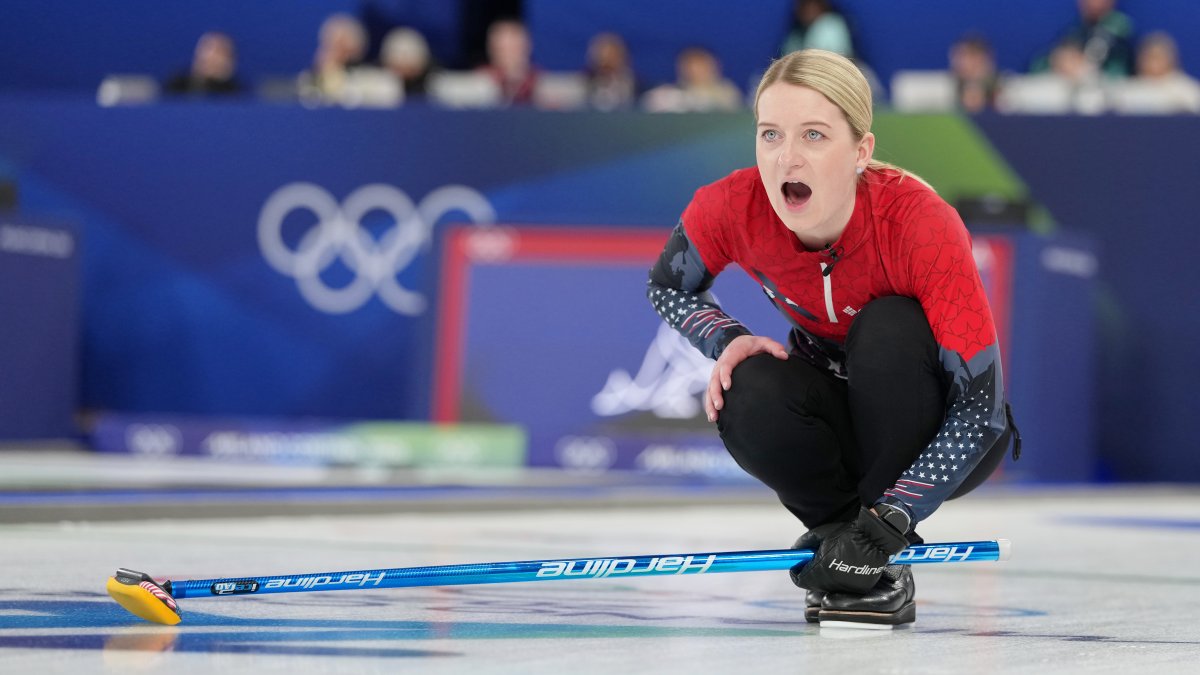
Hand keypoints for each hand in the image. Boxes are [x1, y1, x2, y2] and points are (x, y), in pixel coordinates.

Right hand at [705, 335, 787, 421]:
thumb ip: (773, 347)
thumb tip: (784, 356)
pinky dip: (710, 404)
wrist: (738, 342)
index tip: (727, 387)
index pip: (725, 365)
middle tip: (719, 406)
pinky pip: (711, 392)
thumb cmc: (752, 345)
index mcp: (731, 355)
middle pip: (714, 380)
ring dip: (710, 403)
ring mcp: (717, 373)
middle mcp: (721, 364)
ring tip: (713, 417)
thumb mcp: (764, 342)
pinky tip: (713, 418)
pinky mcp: (716, 380)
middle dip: (715, 394)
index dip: (725, 376)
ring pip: (710, 388)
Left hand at [790, 506, 908, 593]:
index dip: (796, 572)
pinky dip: (840, 578)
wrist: (875, 539)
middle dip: (810, 573)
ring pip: (828, 586)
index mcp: (821, 568)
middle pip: (813, 584)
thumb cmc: (847, 534)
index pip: (800, 579)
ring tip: (833, 560)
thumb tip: (795, 551)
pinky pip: (843, 586)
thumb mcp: (820, 534)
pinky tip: (846, 565)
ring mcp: (846, 587)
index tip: (798, 565)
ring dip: (825, 576)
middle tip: (814, 560)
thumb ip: (804, 543)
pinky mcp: (858, 589)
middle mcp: (832, 581)